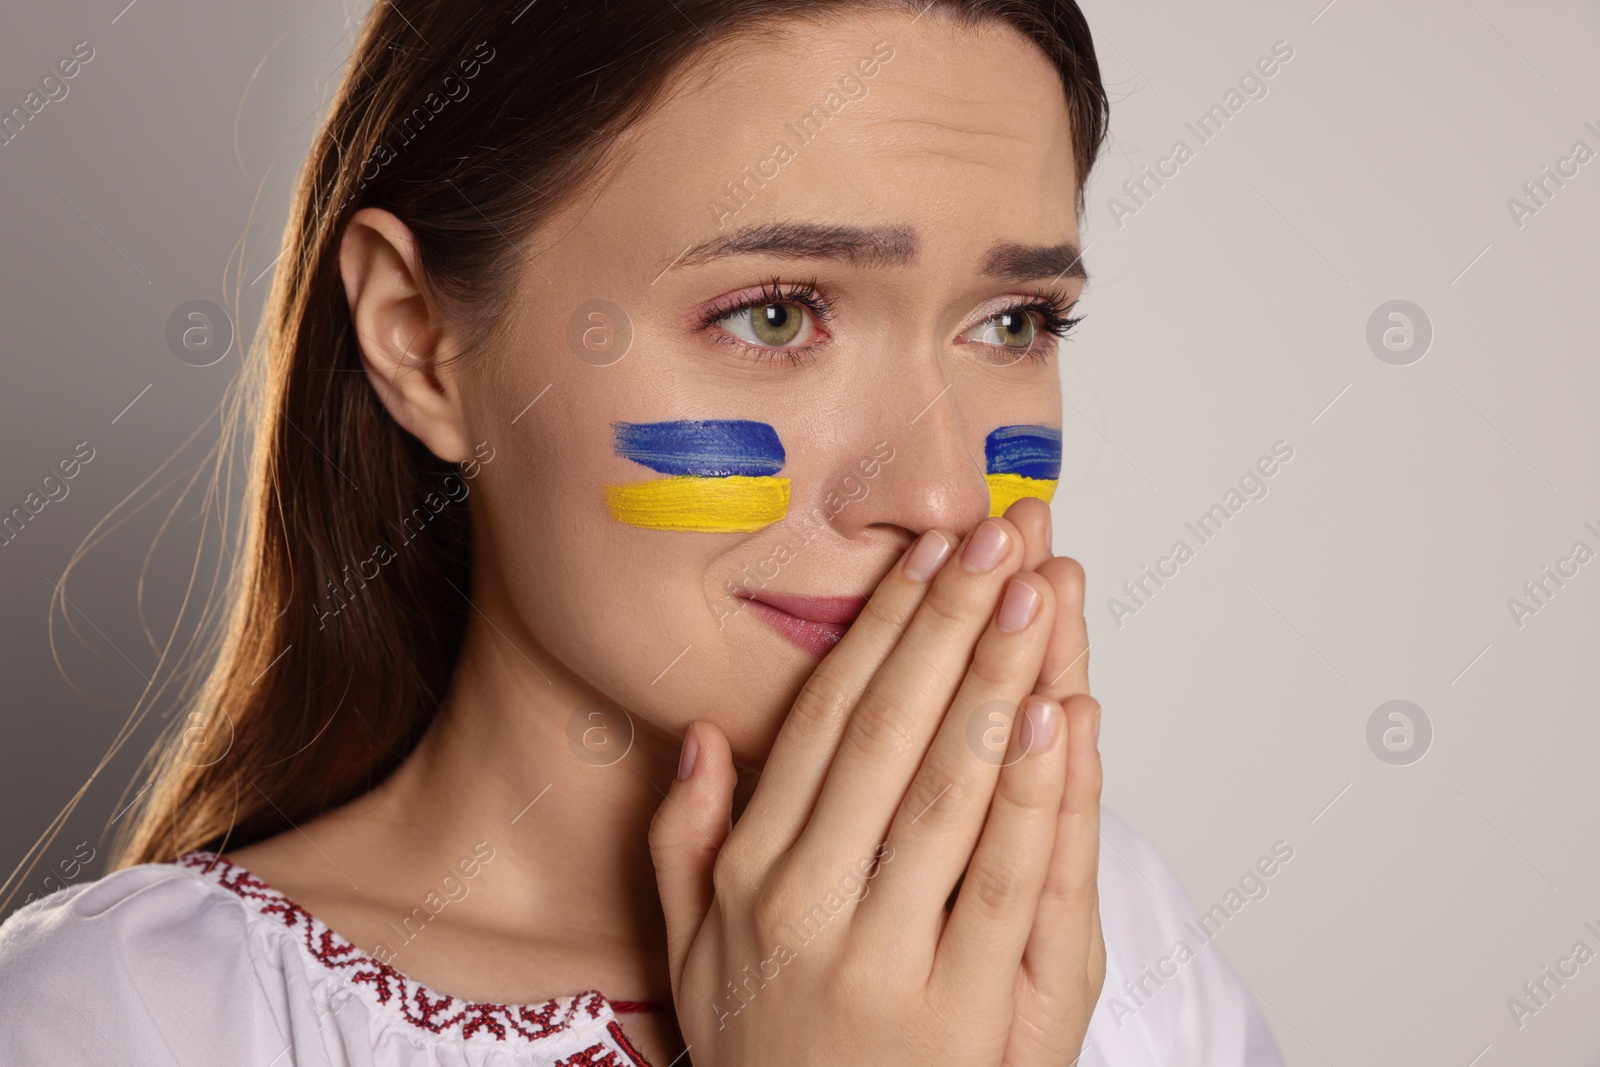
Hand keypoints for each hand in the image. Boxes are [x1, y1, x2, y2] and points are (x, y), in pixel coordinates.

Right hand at [650, 511, 1103, 1064]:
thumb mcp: (689, 954)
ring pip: (949, 790)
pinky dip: (1033, 793)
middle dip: (949, 621)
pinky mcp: (961, 1012)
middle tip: (998, 536)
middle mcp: (807, 902)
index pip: (826, 721)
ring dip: (998, 677)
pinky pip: (1005, 882)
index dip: (881, 630)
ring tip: (1035, 590)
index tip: (926, 556)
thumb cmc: (765, 1056)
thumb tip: (700, 740)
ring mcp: (883, 956)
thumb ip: (683, 843)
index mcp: (750, 873)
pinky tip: (1056, 715)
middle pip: (891, 732)